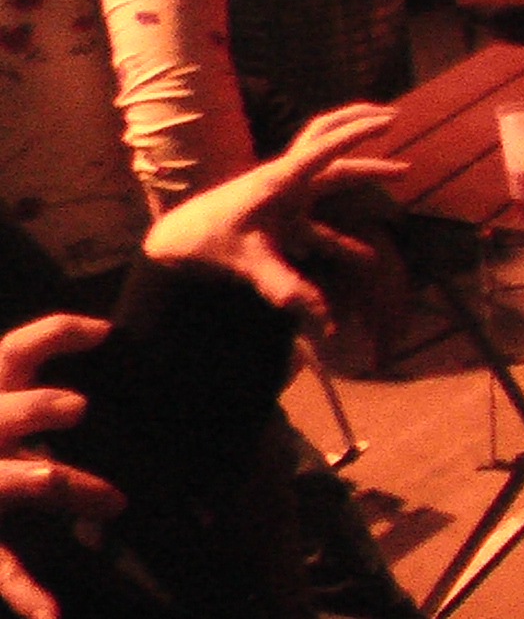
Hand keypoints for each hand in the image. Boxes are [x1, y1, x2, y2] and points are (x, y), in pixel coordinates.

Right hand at [0, 315, 128, 618]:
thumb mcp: (4, 384)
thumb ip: (47, 352)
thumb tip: (106, 330)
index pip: (21, 349)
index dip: (59, 335)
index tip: (107, 333)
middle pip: (8, 414)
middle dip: (38, 409)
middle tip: (80, 406)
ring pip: (18, 481)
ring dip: (68, 488)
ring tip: (115, 500)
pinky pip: (0, 566)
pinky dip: (25, 594)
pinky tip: (50, 614)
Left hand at [142, 104, 405, 333]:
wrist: (176, 242)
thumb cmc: (208, 243)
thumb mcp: (248, 263)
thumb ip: (288, 287)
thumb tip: (326, 320)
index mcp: (280, 179)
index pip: (325, 147)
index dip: (358, 133)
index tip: (388, 122)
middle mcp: (286, 177)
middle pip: (325, 135)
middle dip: (359, 122)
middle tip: (394, 117)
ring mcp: (285, 193)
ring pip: (328, 166)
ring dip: (361, 163)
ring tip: (401, 170)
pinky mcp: (283, 215)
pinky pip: (322, 216)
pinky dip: (347, 231)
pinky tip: (367, 258)